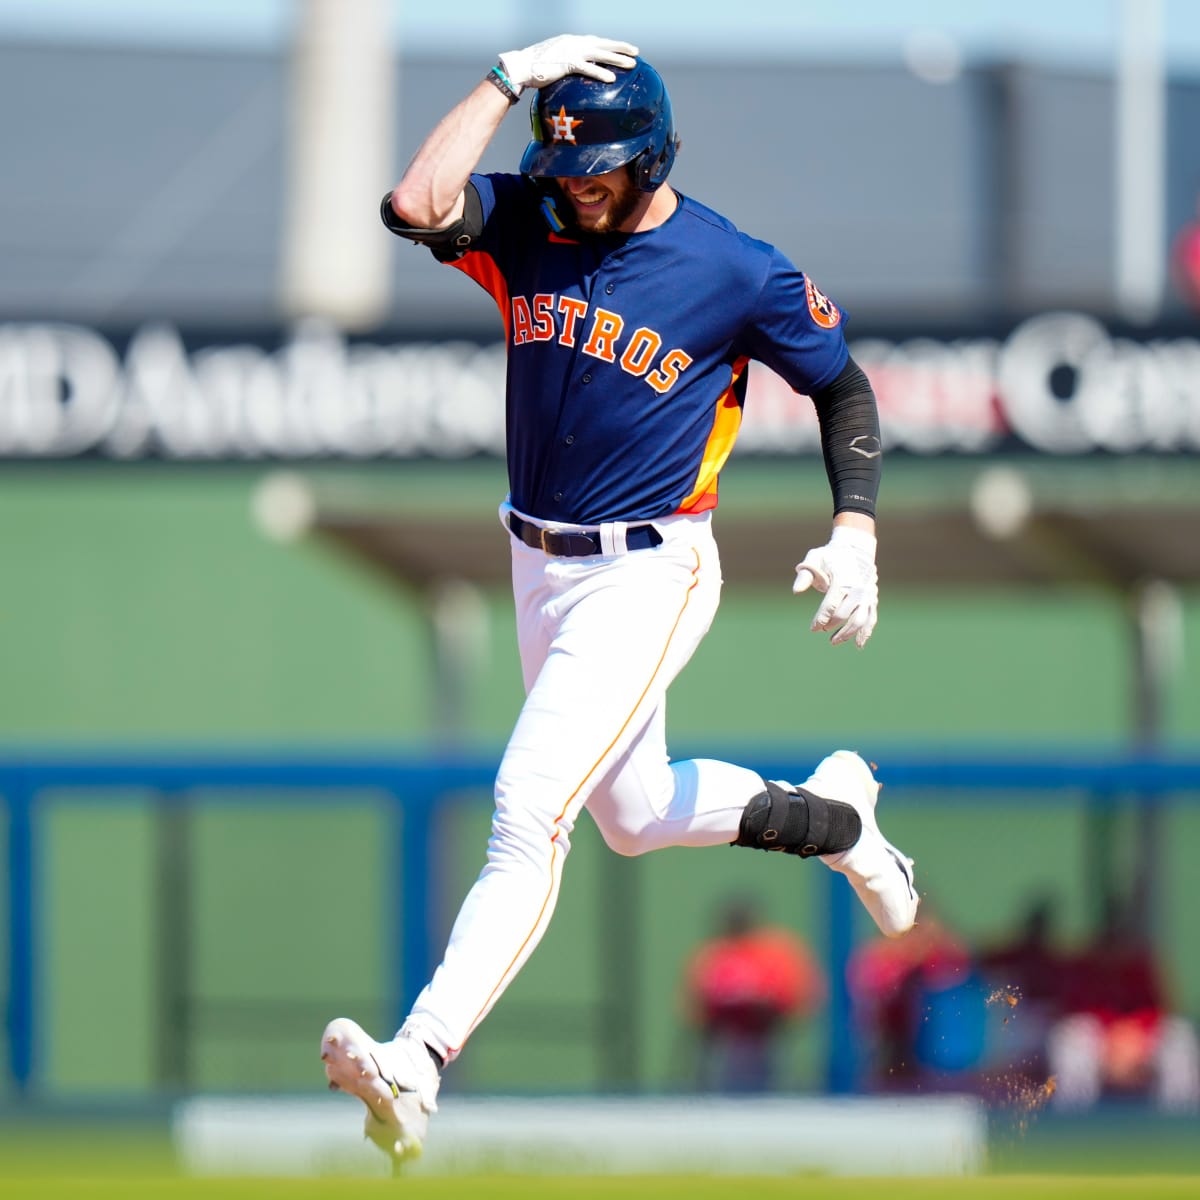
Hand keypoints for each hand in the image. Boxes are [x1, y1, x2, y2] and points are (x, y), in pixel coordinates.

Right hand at [498, 35, 638, 92]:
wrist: (521, 66)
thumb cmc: (536, 67)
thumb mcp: (556, 60)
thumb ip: (568, 62)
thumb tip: (575, 70)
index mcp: (572, 41)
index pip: (596, 41)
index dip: (611, 44)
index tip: (624, 47)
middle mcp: (574, 43)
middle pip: (603, 44)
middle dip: (620, 47)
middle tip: (636, 52)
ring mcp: (571, 51)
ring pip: (600, 54)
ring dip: (617, 59)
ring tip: (632, 64)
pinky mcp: (567, 63)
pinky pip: (588, 68)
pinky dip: (600, 73)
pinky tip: (612, 79)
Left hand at [793, 525, 878, 647]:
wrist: (855, 548)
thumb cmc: (830, 555)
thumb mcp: (814, 558)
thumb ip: (805, 575)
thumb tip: (796, 592)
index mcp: (842, 580)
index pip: (830, 606)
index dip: (820, 619)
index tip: (813, 629)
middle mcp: (857, 589)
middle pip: (844, 615)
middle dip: (831, 626)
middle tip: (821, 630)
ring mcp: (867, 595)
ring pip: (860, 620)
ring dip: (847, 634)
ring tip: (834, 641)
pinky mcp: (872, 599)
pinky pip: (871, 618)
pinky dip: (866, 633)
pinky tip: (858, 645)